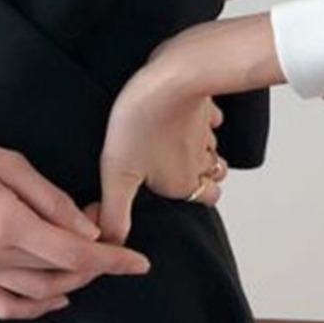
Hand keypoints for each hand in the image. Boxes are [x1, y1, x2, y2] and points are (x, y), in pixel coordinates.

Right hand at [0, 126, 152, 320]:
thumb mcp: (9, 163)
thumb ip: (52, 199)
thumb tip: (89, 230)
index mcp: (5, 223)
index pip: (73, 253)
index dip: (112, 260)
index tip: (139, 262)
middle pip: (60, 275)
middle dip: (95, 262)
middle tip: (107, 236)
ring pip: (39, 294)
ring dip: (71, 282)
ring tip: (86, 257)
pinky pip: (6, 306)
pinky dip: (36, 307)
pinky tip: (57, 295)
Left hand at [85, 60, 229, 246]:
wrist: (173, 77)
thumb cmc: (144, 122)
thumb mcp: (118, 174)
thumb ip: (116, 213)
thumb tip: (111, 245)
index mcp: (183, 183)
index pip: (202, 201)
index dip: (188, 198)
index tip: (166, 190)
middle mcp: (201, 162)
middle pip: (213, 177)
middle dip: (200, 176)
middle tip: (173, 169)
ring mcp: (206, 133)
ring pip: (212, 149)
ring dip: (199, 149)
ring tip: (173, 144)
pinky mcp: (205, 106)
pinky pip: (209, 119)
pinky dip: (201, 120)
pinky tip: (180, 115)